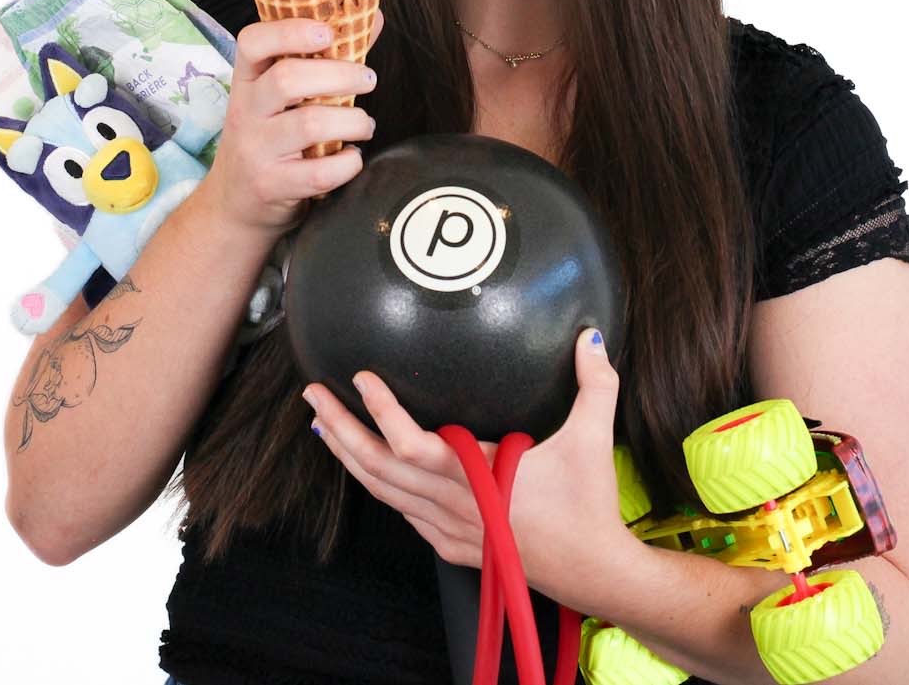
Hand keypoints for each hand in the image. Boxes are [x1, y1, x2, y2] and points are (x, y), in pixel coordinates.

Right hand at [200, 11, 383, 239]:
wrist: (235, 205)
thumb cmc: (270, 140)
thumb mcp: (281, 99)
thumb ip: (326, 59)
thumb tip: (373, 18)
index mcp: (247, 81)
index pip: (252, 42)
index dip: (290, 31)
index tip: (328, 32)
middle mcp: (245, 111)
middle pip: (288, 79)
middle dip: (341, 75)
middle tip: (368, 79)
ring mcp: (255, 150)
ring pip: (309, 124)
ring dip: (352, 121)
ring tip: (364, 124)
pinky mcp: (271, 185)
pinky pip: (319, 172)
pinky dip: (347, 164)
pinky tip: (352, 157)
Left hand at [303, 328, 629, 610]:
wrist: (595, 573)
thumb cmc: (589, 508)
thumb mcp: (593, 440)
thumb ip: (595, 384)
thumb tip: (592, 336)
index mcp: (480, 476)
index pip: (412, 444)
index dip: (382, 411)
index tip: (360, 377)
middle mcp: (455, 504)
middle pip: (379, 467)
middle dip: (340, 429)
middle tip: (312, 395)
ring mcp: (450, 529)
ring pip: (383, 492)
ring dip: (349, 458)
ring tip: (321, 425)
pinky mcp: (455, 545)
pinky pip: (403, 513)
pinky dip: (377, 487)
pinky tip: (366, 469)